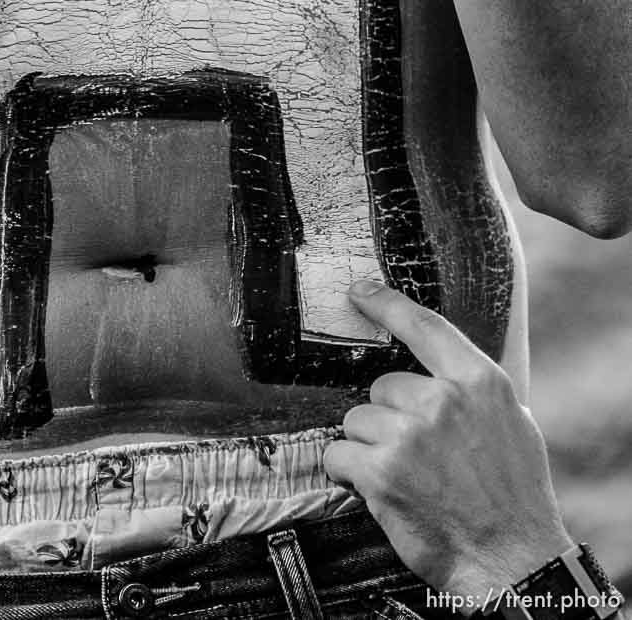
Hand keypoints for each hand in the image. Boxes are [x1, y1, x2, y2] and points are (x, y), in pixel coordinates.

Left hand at [323, 281, 572, 609]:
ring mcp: (409, 434)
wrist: (512, 561)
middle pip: (382, 386)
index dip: (386, 303)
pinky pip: (338, 453)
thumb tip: (437, 365)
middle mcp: (442, 400)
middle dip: (391, 417)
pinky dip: (348, 472)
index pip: (423, 325)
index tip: (360, 290)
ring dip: (370, 447)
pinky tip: (376, 488)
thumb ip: (472, 388)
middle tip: (419, 454)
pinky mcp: (381, 470)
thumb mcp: (512, 422)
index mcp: (478, 381)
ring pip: (358, 420)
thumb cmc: (514, 495)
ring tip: (406, 476)